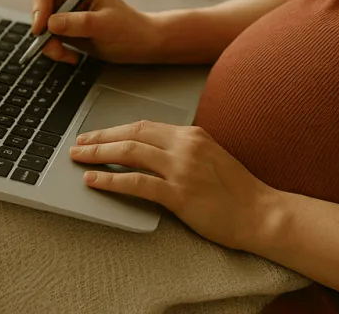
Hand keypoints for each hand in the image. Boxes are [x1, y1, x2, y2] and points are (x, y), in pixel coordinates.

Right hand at [30, 0, 161, 64]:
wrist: (141, 45)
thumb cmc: (130, 30)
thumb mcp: (105, 26)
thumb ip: (78, 23)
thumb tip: (50, 23)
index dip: (39, 4)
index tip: (41, 26)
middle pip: (40, 6)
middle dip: (43, 29)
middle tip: (54, 47)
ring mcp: (67, 11)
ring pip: (41, 26)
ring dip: (49, 43)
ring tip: (67, 55)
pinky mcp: (66, 28)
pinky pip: (48, 38)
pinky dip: (55, 49)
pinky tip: (71, 56)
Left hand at [68, 120, 279, 251]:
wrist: (260, 213)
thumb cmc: (237, 191)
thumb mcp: (210, 156)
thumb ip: (183, 150)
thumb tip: (152, 151)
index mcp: (192, 134)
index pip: (144, 126)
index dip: (115, 129)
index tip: (96, 135)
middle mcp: (185, 145)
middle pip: (132, 134)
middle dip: (100, 138)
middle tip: (78, 144)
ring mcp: (182, 169)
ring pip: (130, 153)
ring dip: (99, 154)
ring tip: (79, 158)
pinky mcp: (179, 194)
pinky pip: (136, 183)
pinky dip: (111, 180)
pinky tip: (95, 180)